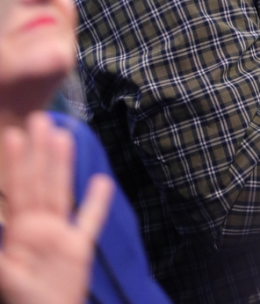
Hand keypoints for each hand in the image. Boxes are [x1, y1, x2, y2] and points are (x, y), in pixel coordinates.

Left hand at [0, 112, 113, 303]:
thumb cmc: (23, 300)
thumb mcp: (6, 276)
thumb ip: (0, 252)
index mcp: (18, 230)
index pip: (18, 189)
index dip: (16, 163)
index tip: (15, 135)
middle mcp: (38, 226)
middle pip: (40, 183)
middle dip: (40, 152)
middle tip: (40, 120)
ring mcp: (60, 235)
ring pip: (62, 192)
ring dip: (64, 165)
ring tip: (65, 136)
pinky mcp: (79, 249)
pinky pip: (89, 221)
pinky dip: (96, 203)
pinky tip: (102, 181)